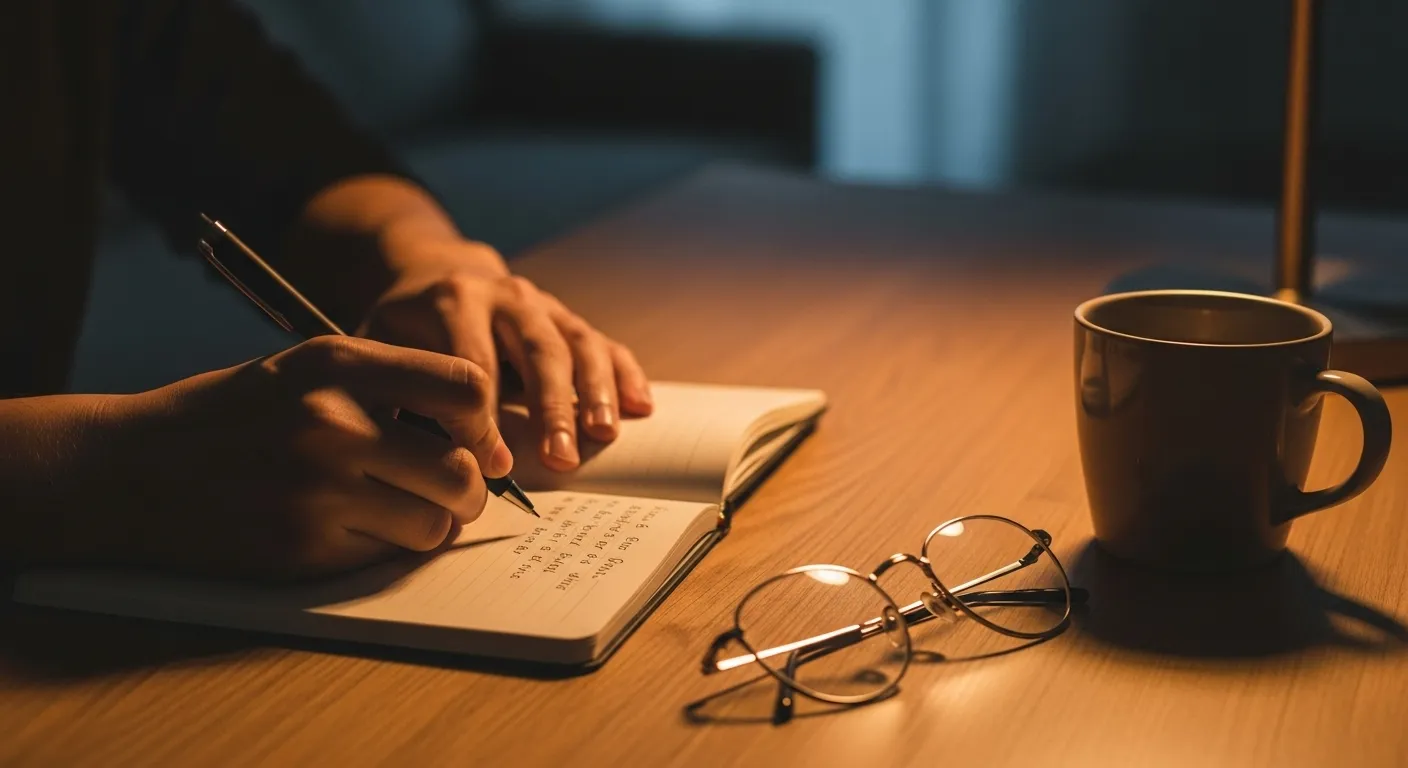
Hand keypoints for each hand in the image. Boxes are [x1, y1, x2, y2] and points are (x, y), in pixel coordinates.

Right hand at [95, 336, 510, 579]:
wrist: (129, 470)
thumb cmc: (232, 417)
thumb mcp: (303, 370)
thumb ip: (387, 387)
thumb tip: (479, 436)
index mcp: (337, 363)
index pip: (465, 386)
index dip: (482, 421)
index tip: (474, 440)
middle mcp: (332, 422)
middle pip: (460, 468)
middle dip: (468, 489)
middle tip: (450, 491)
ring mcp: (316, 490)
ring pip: (435, 524)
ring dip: (432, 525)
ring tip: (401, 512)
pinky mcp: (301, 549)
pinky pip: (386, 556)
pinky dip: (383, 549)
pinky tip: (351, 530)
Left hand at [360, 242, 652, 471]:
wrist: (437, 273)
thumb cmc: (406, 328)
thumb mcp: (382, 347)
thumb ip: (400, 393)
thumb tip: (421, 460)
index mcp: (455, 300)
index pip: (475, 364)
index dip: (484, 418)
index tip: (493, 466)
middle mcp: (506, 294)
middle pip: (537, 350)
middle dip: (551, 407)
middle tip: (561, 458)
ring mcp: (544, 304)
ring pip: (578, 344)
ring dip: (594, 392)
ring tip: (604, 434)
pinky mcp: (568, 318)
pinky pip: (604, 342)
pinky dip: (625, 374)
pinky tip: (642, 406)